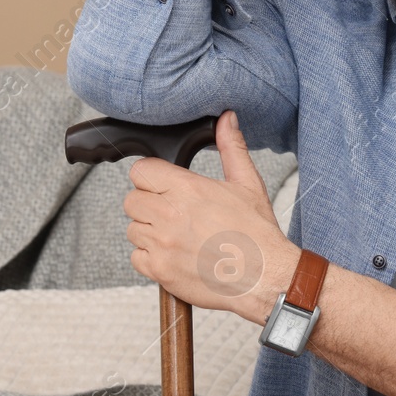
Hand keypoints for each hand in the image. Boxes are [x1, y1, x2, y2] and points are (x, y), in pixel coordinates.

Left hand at [123, 110, 299, 324]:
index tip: (165, 185)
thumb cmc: (257, 233)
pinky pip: (136, 257)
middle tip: (173, 212)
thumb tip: (227, 118)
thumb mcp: (248, 183)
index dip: (152, 176)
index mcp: (187, 189)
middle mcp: (169, 215)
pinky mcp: (159, 270)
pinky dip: (150, 257)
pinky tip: (174, 254)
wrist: (264, 277)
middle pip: (132, 200)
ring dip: (149, 231)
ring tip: (177, 234)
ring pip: (133, 229)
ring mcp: (161, 244)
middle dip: (149, 203)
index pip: (141, 171)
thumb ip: (231, 147)